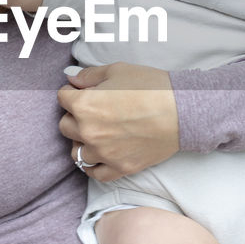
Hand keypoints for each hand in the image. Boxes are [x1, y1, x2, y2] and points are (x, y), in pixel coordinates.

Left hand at [58, 62, 179, 181]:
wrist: (182, 110)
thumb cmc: (151, 86)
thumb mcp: (117, 70)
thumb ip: (89, 76)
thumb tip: (71, 79)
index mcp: (84, 105)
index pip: (62, 98)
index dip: (72, 91)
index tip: (82, 91)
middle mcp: (89, 131)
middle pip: (65, 125)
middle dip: (74, 116)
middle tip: (91, 110)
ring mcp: (104, 153)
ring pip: (76, 152)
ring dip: (81, 141)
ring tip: (95, 133)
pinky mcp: (120, 167)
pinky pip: (95, 173)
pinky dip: (93, 165)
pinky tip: (99, 155)